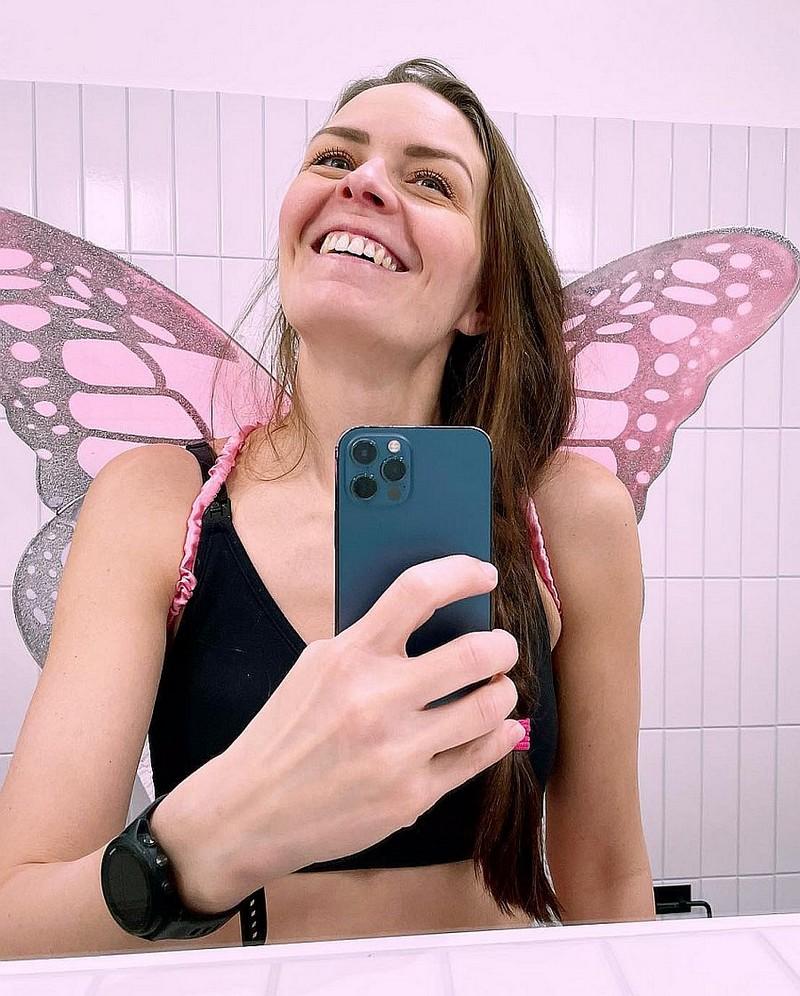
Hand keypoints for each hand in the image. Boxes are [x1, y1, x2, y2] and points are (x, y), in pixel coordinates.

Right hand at [171, 555, 520, 909]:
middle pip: (473, 652)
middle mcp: (375, 700)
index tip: (486, 574)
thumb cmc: (287, 732)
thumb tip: (440, 618)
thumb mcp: (316, 669)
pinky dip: (500, 736)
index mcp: (348, 656)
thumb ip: (371, 642)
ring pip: (488, 707)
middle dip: (502, 645)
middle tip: (503, 646)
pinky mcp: (411, 796)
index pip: (417, 591)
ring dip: (504, 692)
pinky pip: (478, 758)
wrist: (249, 812)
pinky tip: (503, 726)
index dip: (461, 573)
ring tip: (499, 688)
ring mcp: (396, 752)